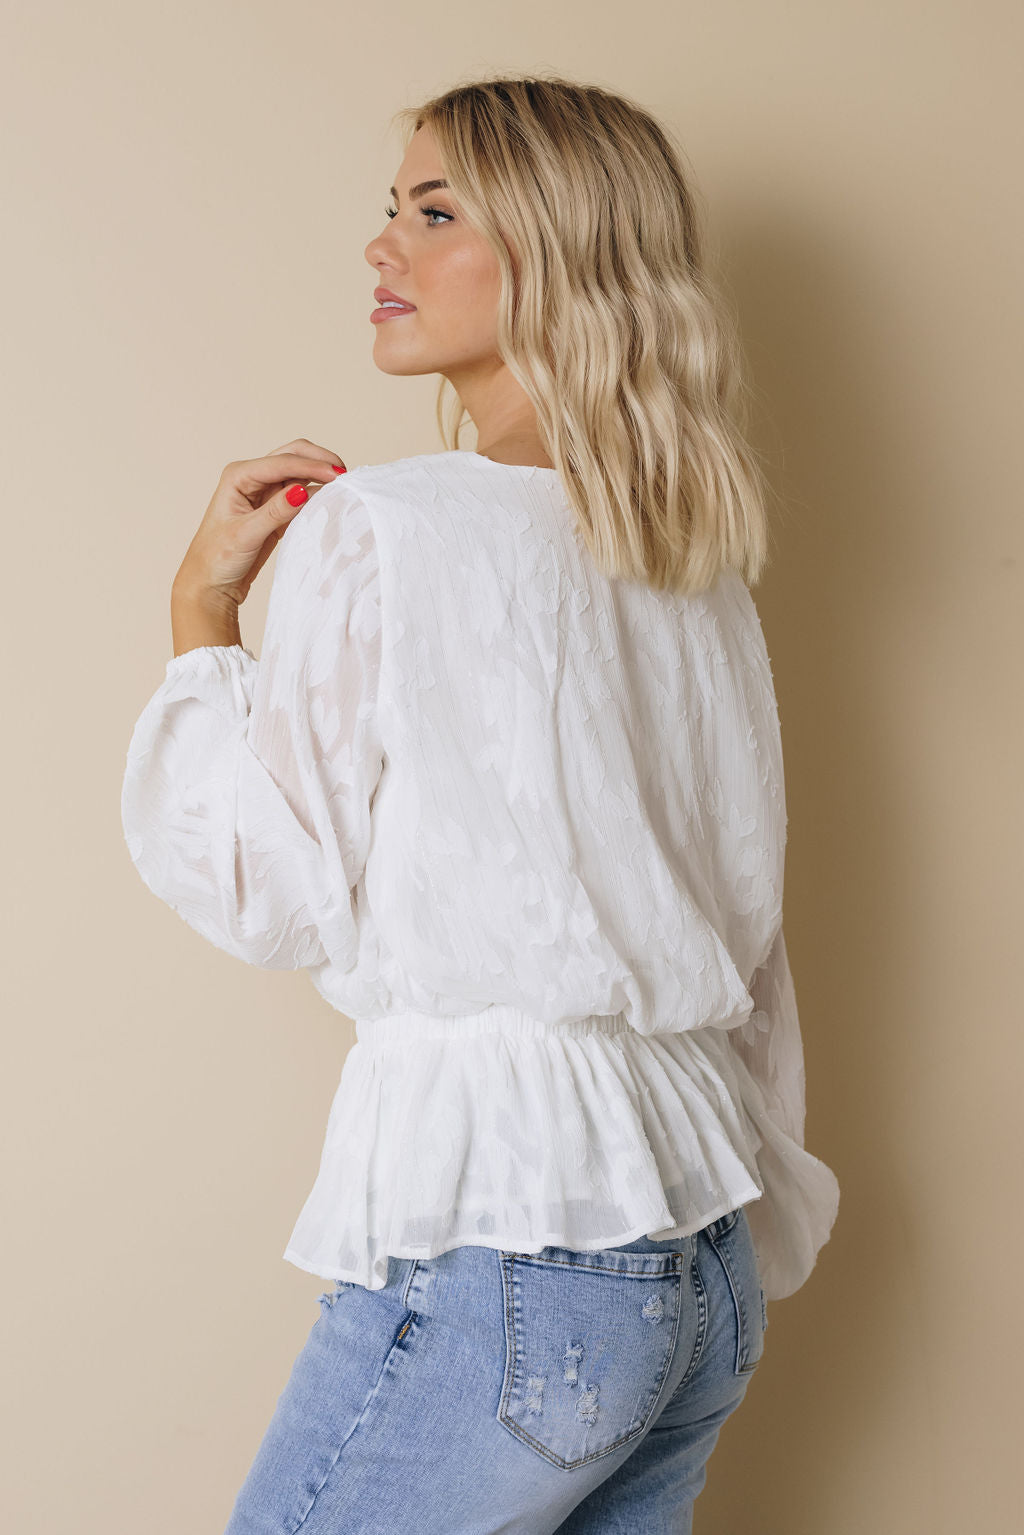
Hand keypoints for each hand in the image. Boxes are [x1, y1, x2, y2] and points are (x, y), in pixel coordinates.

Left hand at [173, 437, 346, 608]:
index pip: (282, 462)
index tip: (338, 476)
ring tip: (344, 486)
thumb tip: (302, 491)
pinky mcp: (275, 508)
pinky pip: (301, 493)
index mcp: (238, 476)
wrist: (211, 583)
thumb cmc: (217, 558)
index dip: (312, 466)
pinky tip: (331, 500)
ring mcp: (264, 492)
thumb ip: (275, 512)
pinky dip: (316, 493)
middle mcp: (251, 477)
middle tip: (345, 476)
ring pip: (299, 472)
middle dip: (319, 461)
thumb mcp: (246, 535)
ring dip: (320, 475)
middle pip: (293, 456)